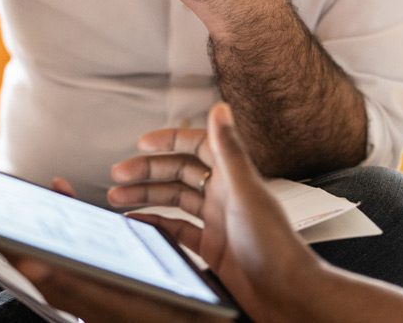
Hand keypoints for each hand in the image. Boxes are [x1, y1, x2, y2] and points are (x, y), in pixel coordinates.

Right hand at [18, 104, 321, 321]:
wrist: (286, 294)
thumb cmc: (273, 245)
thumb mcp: (245, 192)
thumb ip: (229, 150)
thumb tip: (220, 108)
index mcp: (233, 176)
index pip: (197, 146)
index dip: (170, 140)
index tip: (142, 142)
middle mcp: (224, 195)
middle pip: (179, 173)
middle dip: (148, 171)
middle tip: (119, 173)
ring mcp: (217, 221)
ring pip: (175, 200)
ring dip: (147, 196)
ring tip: (117, 197)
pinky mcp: (212, 248)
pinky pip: (178, 230)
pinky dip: (156, 224)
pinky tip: (139, 222)